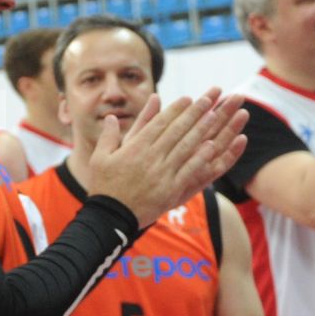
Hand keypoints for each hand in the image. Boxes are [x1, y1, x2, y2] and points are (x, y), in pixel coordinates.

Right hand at [87, 91, 248, 227]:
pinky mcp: (171, 190)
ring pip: (186, 147)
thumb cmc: (104, 186)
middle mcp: (150, 158)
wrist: (111, 217)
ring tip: (215, 116)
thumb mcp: (99, 158)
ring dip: (201, 130)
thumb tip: (111, 117)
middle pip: (176, 131)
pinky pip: (189, 170)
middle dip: (194, 113)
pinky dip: (201, 157)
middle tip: (208, 100)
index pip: (159, 123)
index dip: (176, 109)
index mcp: (134, 148)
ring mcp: (162, 174)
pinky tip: (212, 146)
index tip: (189, 98)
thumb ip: (108, 136)